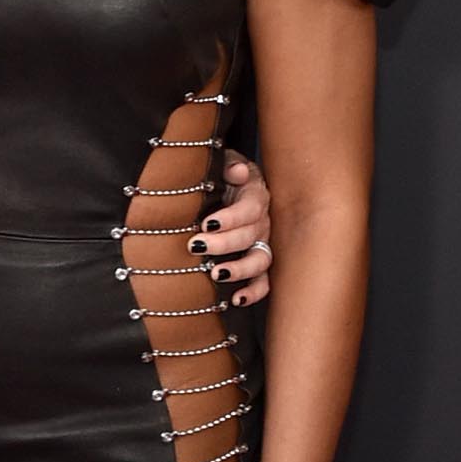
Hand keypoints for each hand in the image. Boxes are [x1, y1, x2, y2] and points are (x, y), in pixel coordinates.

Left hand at [193, 151, 270, 306]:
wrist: (231, 185)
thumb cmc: (224, 175)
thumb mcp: (225, 162)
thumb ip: (230, 165)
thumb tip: (239, 172)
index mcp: (256, 196)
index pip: (249, 208)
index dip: (230, 218)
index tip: (207, 224)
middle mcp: (263, 221)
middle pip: (251, 236)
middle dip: (223, 244)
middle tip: (196, 246)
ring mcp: (263, 243)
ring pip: (260, 260)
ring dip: (239, 269)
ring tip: (216, 273)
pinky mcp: (259, 261)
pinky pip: (264, 281)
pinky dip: (254, 292)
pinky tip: (237, 299)